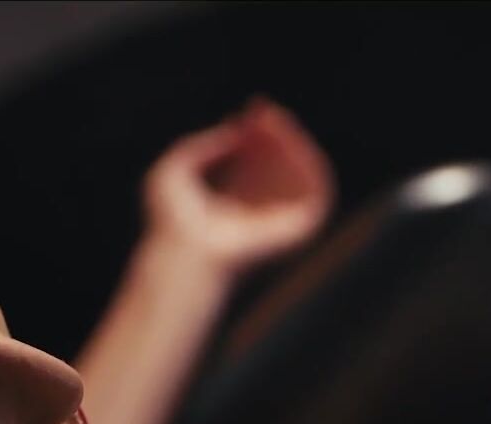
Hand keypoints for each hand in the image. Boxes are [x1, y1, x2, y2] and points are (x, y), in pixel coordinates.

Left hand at [142, 97, 334, 278]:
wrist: (190, 246)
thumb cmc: (173, 219)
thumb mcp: (174, 170)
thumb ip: (204, 145)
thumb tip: (237, 131)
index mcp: (236, 206)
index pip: (258, 165)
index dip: (259, 135)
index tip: (254, 110)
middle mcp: (262, 214)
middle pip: (281, 167)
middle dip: (277, 135)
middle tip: (266, 112)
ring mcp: (282, 223)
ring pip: (302, 175)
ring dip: (294, 144)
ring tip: (276, 123)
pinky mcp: (300, 228)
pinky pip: (317, 190)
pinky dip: (309, 163)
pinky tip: (292, 143)